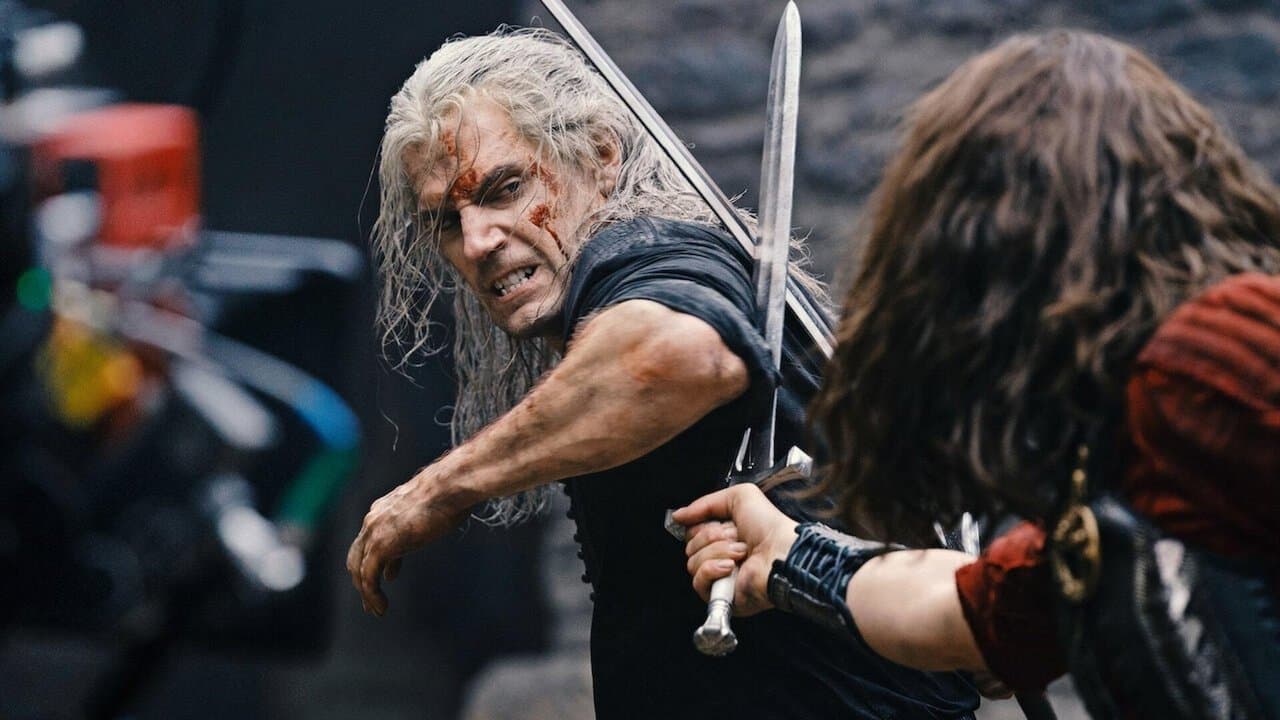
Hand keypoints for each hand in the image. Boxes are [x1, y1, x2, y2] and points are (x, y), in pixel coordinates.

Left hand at [346, 468, 466, 615]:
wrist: (449, 486)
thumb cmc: (449, 493)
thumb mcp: (430, 511)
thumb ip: (420, 524)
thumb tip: (426, 532)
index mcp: (383, 509)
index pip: (370, 539)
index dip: (376, 559)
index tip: (389, 576)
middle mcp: (373, 520)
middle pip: (357, 556)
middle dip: (362, 580)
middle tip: (372, 600)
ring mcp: (374, 533)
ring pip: (360, 570)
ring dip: (366, 593)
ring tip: (377, 610)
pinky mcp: (381, 547)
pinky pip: (369, 578)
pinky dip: (372, 596)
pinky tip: (382, 608)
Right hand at [672, 484, 797, 615]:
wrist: (782, 552)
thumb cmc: (769, 527)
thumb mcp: (739, 497)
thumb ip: (705, 503)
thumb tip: (679, 515)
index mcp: (724, 536)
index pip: (693, 533)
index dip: (702, 526)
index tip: (720, 523)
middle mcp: (722, 556)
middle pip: (690, 547)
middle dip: (712, 538)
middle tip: (736, 537)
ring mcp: (721, 577)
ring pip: (692, 563)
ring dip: (717, 552)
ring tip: (741, 553)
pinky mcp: (722, 596)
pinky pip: (698, 582)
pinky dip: (712, 570)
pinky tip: (730, 567)